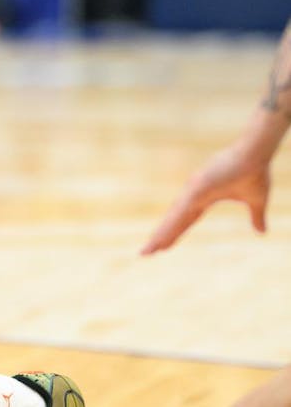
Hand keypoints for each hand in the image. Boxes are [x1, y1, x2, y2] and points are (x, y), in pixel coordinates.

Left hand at [141, 141, 271, 254]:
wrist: (256, 154)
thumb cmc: (255, 173)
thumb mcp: (256, 202)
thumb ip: (256, 217)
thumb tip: (261, 233)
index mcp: (203, 199)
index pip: (184, 221)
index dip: (173, 234)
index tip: (161, 247)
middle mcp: (193, 195)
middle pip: (174, 221)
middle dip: (161, 237)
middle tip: (144, 253)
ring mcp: (194, 190)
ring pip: (175, 216)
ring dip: (163, 232)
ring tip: (151, 248)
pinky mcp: (199, 186)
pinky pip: (184, 207)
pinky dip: (174, 220)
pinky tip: (165, 232)